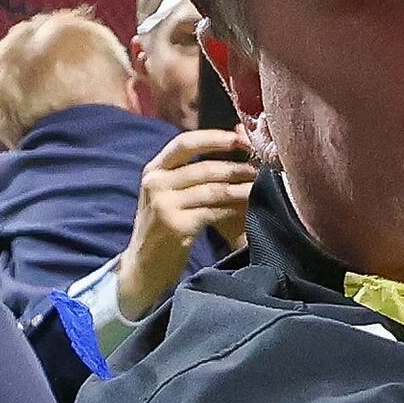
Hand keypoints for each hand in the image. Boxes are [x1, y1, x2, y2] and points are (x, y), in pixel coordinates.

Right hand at [114, 128, 261, 323]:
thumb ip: (191, 170)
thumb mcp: (167, 194)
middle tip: (261, 168)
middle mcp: (155, 183)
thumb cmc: (162, 227)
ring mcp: (164, 205)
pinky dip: (234, 208)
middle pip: (204, 168)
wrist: (142, 267)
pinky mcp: (176, 226)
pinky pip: (214, 211)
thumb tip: (232, 136)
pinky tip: (247, 208)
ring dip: (240, 187)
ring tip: (259, 186)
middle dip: (237, 167)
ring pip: (213, 189)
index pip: (184, 143)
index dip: (214, 138)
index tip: (240, 139)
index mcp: (153, 170)